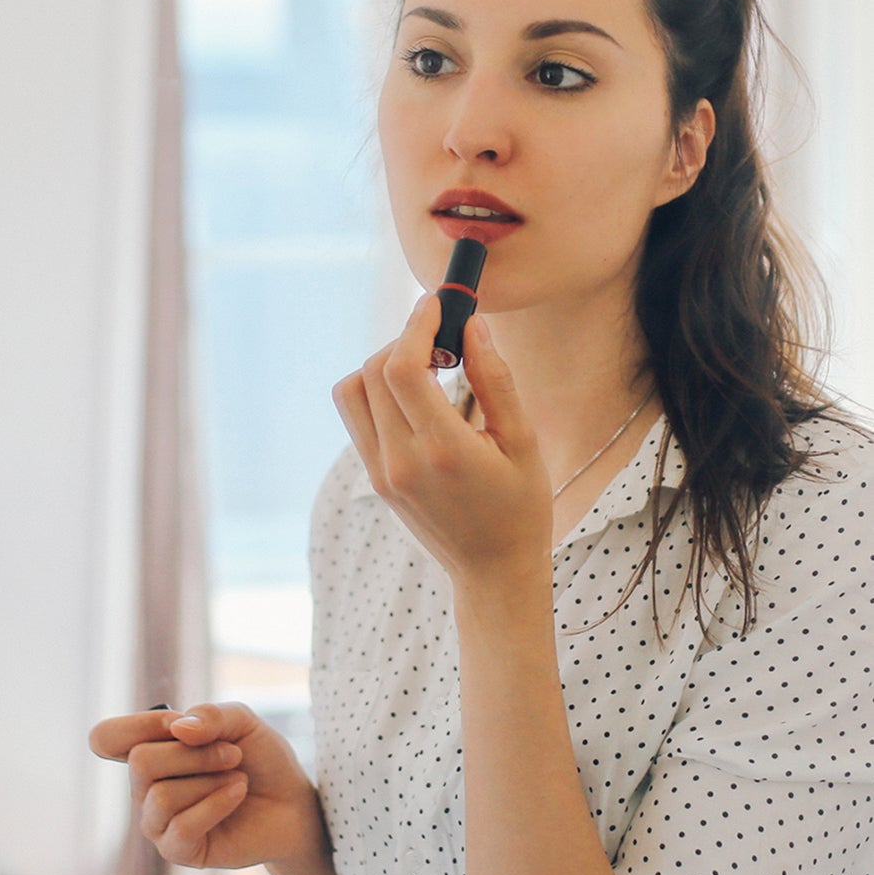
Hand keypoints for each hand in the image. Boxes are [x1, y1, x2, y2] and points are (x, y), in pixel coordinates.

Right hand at [90, 702, 325, 871]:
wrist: (292, 803)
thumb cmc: (259, 758)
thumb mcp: (241, 720)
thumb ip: (210, 714)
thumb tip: (178, 728)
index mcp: (148, 749)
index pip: (105, 737)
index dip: (140, 725)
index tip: (181, 724)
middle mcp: (145, 787)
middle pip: (140, 761)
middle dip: (193, 753)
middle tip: (231, 754)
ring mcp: (158, 822)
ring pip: (161, 794)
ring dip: (209, 777)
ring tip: (237, 776)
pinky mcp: (178, 851)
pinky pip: (181, 826)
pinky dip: (216, 803)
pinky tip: (238, 793)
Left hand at [331, 295, 549, 589]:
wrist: (493, 570)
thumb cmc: (520, 506)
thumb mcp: (522, 441)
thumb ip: (495, 379)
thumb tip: (473, 325)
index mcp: (442, 451)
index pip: (402, 368)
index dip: (416, 326)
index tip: (436, 304)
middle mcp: (400, 461)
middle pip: (373, 371)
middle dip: (404, 340)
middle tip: (443, 337)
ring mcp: (380, 471)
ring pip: (353, 390)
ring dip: (382, 364)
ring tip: (426, 367)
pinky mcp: (373, 477)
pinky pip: (357, 416)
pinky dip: (376, 391)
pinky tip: (414, 396)